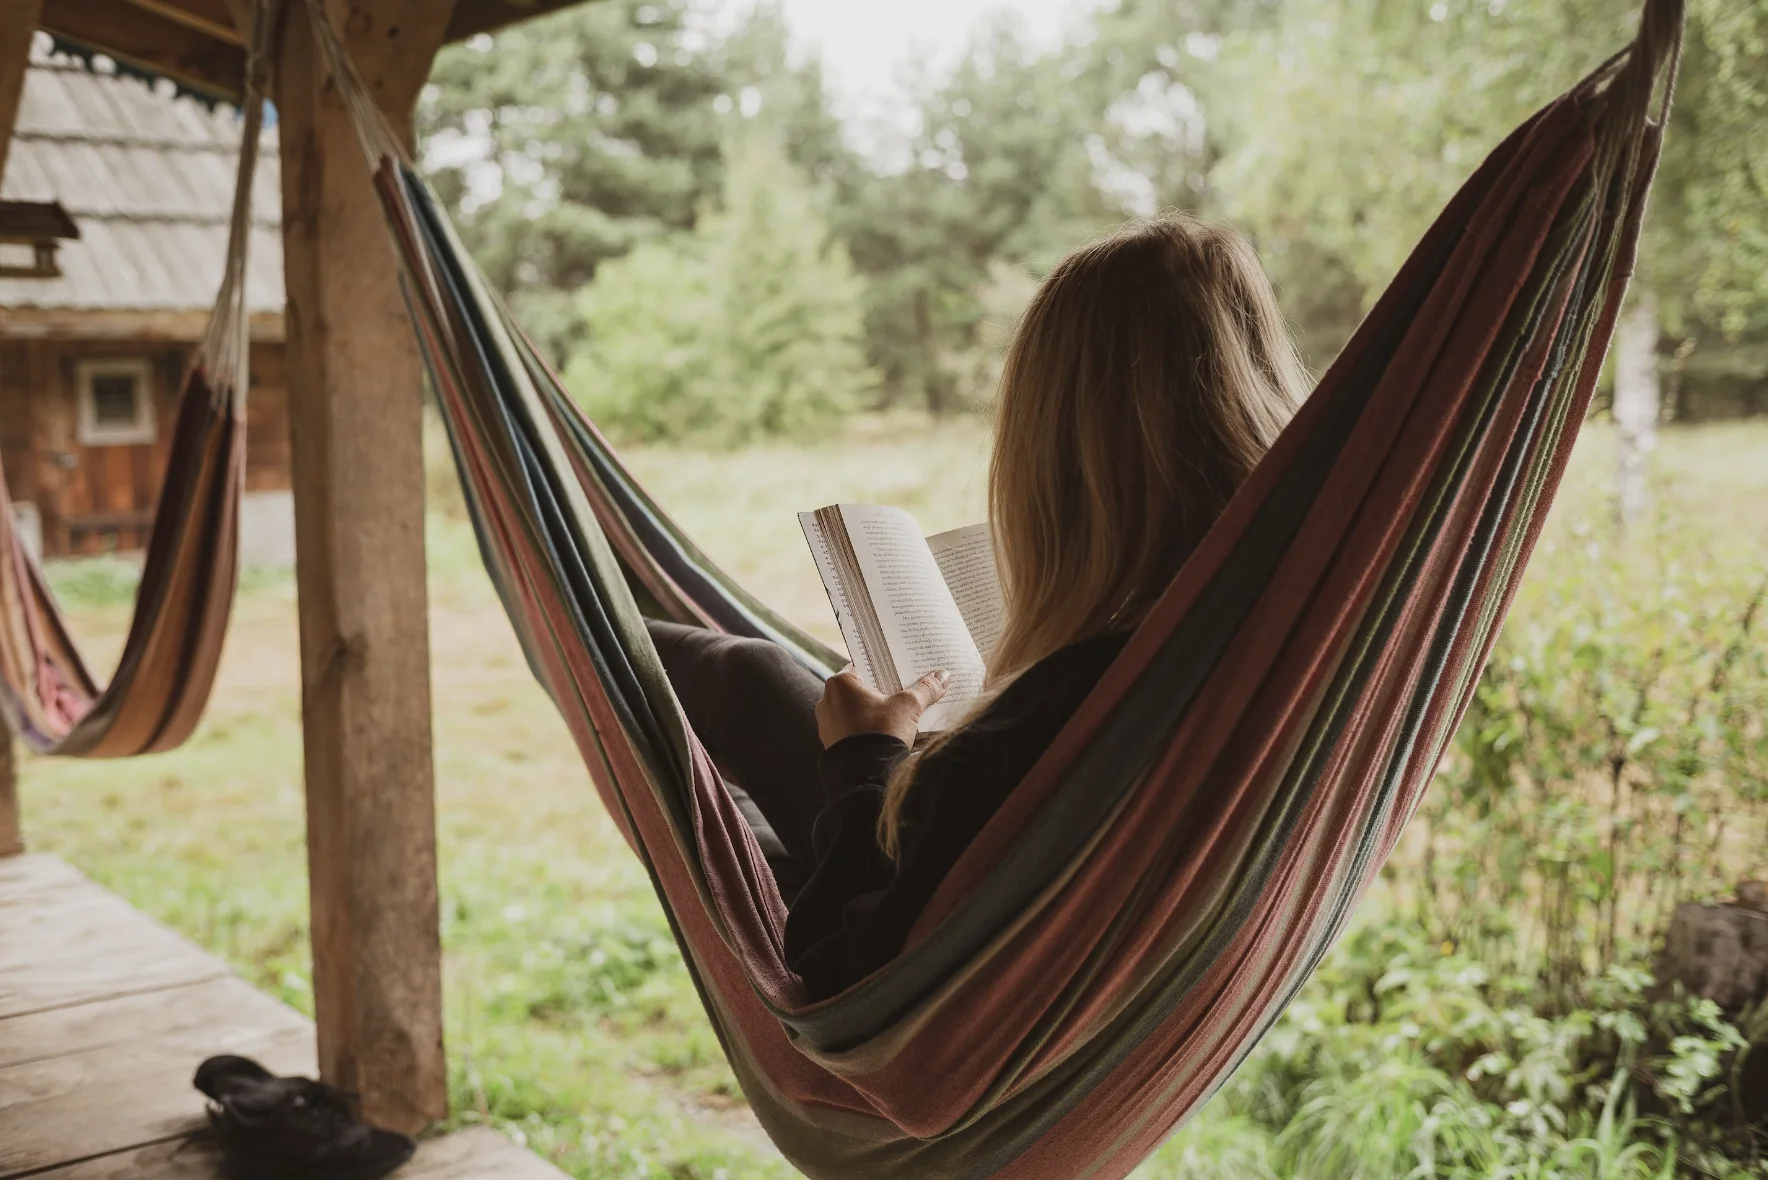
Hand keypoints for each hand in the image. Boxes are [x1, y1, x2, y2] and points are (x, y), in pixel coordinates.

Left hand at [816, 668, 949, 746]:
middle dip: (881, 691)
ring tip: (898, 714)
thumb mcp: (908, 707)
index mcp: (840, 683)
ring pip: (855, 709)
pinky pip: (851, 728)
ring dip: (873, 711)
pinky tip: (885, 732)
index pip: (864, 665)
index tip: (899, 670)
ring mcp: (827, 723)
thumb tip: (943, 675)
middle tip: (904, 690)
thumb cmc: (881, 733)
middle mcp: (827, 700)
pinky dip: (866, 728)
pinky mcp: (832, 742)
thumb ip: (925, 689)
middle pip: (860, 688)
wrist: (866, 775)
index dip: (883, 668)